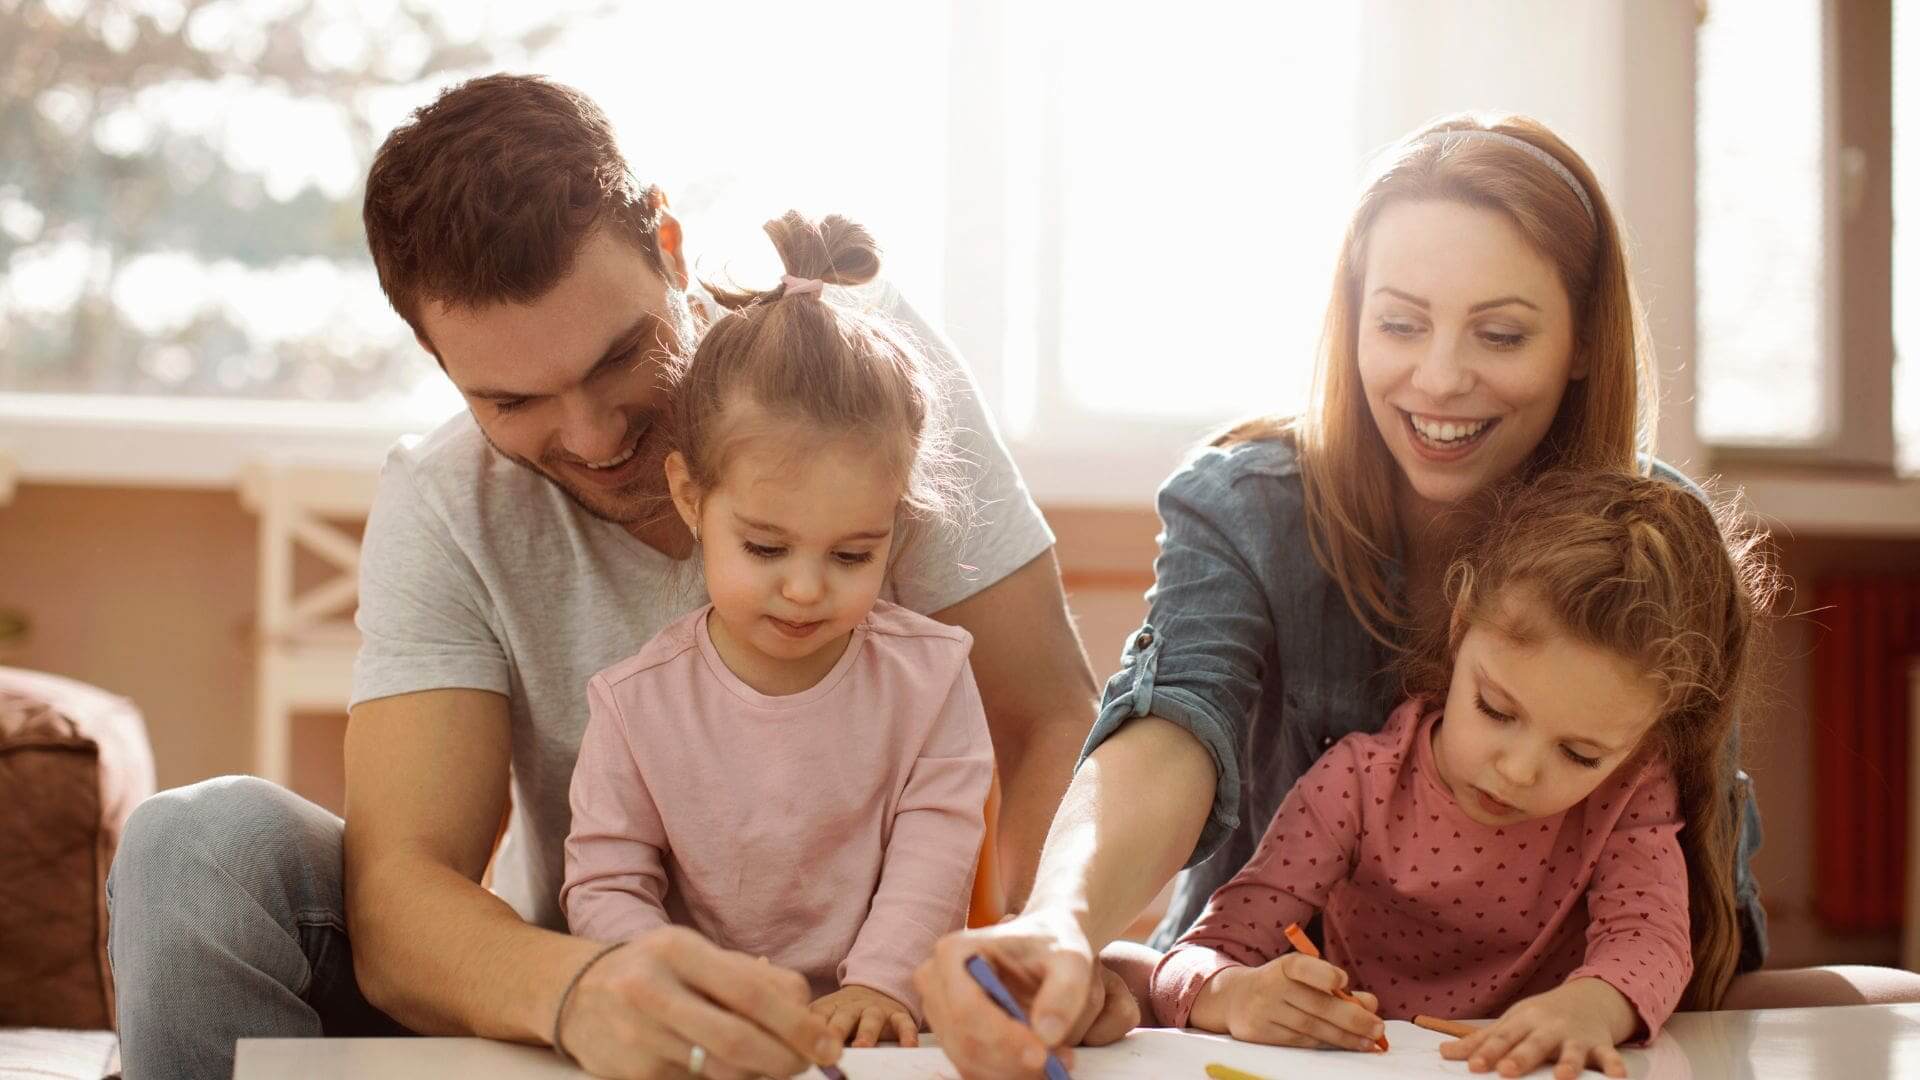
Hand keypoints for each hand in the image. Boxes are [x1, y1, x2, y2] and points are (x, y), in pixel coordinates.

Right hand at [556, 927, 839, 1079]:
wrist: (578, 994)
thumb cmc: (656, 970)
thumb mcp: (698, 953)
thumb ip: (752, 976)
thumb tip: (807, 1012)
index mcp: (677, 950)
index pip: (751, 992)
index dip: (797, 1024)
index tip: (827, 1044)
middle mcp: (652, 991)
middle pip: (738, 1041)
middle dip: (786, 1060)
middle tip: (809, 1063)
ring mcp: (640, 1038)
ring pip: (721, 1073)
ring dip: (760, 1074)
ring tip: (773, 1063)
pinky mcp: (634, 1075)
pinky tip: (728, 1067)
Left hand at [812, 984, 918, 1047]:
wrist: (875, 988)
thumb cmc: (844, 1013)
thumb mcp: (826, 1015)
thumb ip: (812, 1029)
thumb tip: (792, 1055)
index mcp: (831, 1006)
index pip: (818, 1015)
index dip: (812, 1027)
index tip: (804, 1043)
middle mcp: (853, 1006)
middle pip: (843, 1016)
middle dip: (837, 1030)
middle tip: (830, 1045)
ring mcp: (876, 1009)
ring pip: (872, 1019)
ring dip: (867, 1033)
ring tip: (863, 1047)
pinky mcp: (897, 1015)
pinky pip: (904, 1023)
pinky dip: (907, 1034)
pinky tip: (907, 1047)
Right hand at [914, 910, 1138, 1078]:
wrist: (1044, 947)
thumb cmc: (1053, 946)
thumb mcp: (1070, 959)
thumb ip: (1064, 992)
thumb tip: (1046, 1034)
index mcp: (954, 952)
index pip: (967, 1008)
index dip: (1002, 1038)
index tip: (1042, 1054)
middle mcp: (936, 981)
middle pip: (963, 1040)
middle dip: (1011, 1062)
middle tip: (1058, 1065)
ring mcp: (938, 1010)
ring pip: (967, 1061)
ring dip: (1011, 1072)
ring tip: (1056, 1061)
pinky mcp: (950, 1034)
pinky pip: (971, 1068)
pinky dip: (1006, 1074)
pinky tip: (1038, 1066)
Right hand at [1190, 952, 1383, 1051]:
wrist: (1234, 999)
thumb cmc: (1279, 985)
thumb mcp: (1302, 976)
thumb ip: (1335, 987)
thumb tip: (1370, 1003)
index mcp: (1284, 966)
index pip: (1302, 967)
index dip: (1323, 974)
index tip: (1344, 980)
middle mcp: (1271, 987)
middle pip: (1316, 1005)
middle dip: (1352, 1018)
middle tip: (1377, 1028)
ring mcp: (1264, 1012)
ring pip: (1311, 1028)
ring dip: (1345, 1037)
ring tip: (1369, 1042)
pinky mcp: (1260, 1034)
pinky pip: (1299, 1041)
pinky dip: (1326, 1043)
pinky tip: (1345, 1044)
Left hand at [1439, 977, 1636, 1077]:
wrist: (1588, 998)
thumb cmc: (1541, 1017)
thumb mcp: (1511, 1023)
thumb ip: (1481, 1041)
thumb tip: (1443, 1053)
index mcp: (1523, 1022)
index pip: (1502, 1038)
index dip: (1487, 1052)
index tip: (1472, 1067)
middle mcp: (1549, 1028)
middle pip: (1532, 1044)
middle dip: (1520, 1057)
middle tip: (1505, 1071)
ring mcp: (1576, 1036)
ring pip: (1571, 1051)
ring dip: (1568, 1064)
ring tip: (1562, 1078)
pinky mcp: (1600, 1045)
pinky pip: (1609, 1056)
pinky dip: (1614, 1066)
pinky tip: (1617, 1078)